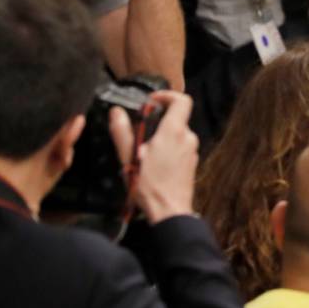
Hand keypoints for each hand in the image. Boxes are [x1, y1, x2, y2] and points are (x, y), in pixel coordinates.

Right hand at [108, 90, 198, 223]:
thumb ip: (122, 132)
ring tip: (143, 153)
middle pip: (176, 118)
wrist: (169, 212)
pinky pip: (180, 148)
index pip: (181, 100)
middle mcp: (188, 138)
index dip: (167, 96)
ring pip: (177, 135)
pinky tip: (153, 165)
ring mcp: (192, 151)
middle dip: (158, 121)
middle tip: (139, 133)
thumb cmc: (149, 186)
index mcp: (175, 132)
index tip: (152, 101)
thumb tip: (116, 113)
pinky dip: (167, 149)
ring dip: (161, 138)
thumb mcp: (129, 157)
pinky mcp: (191, 163)